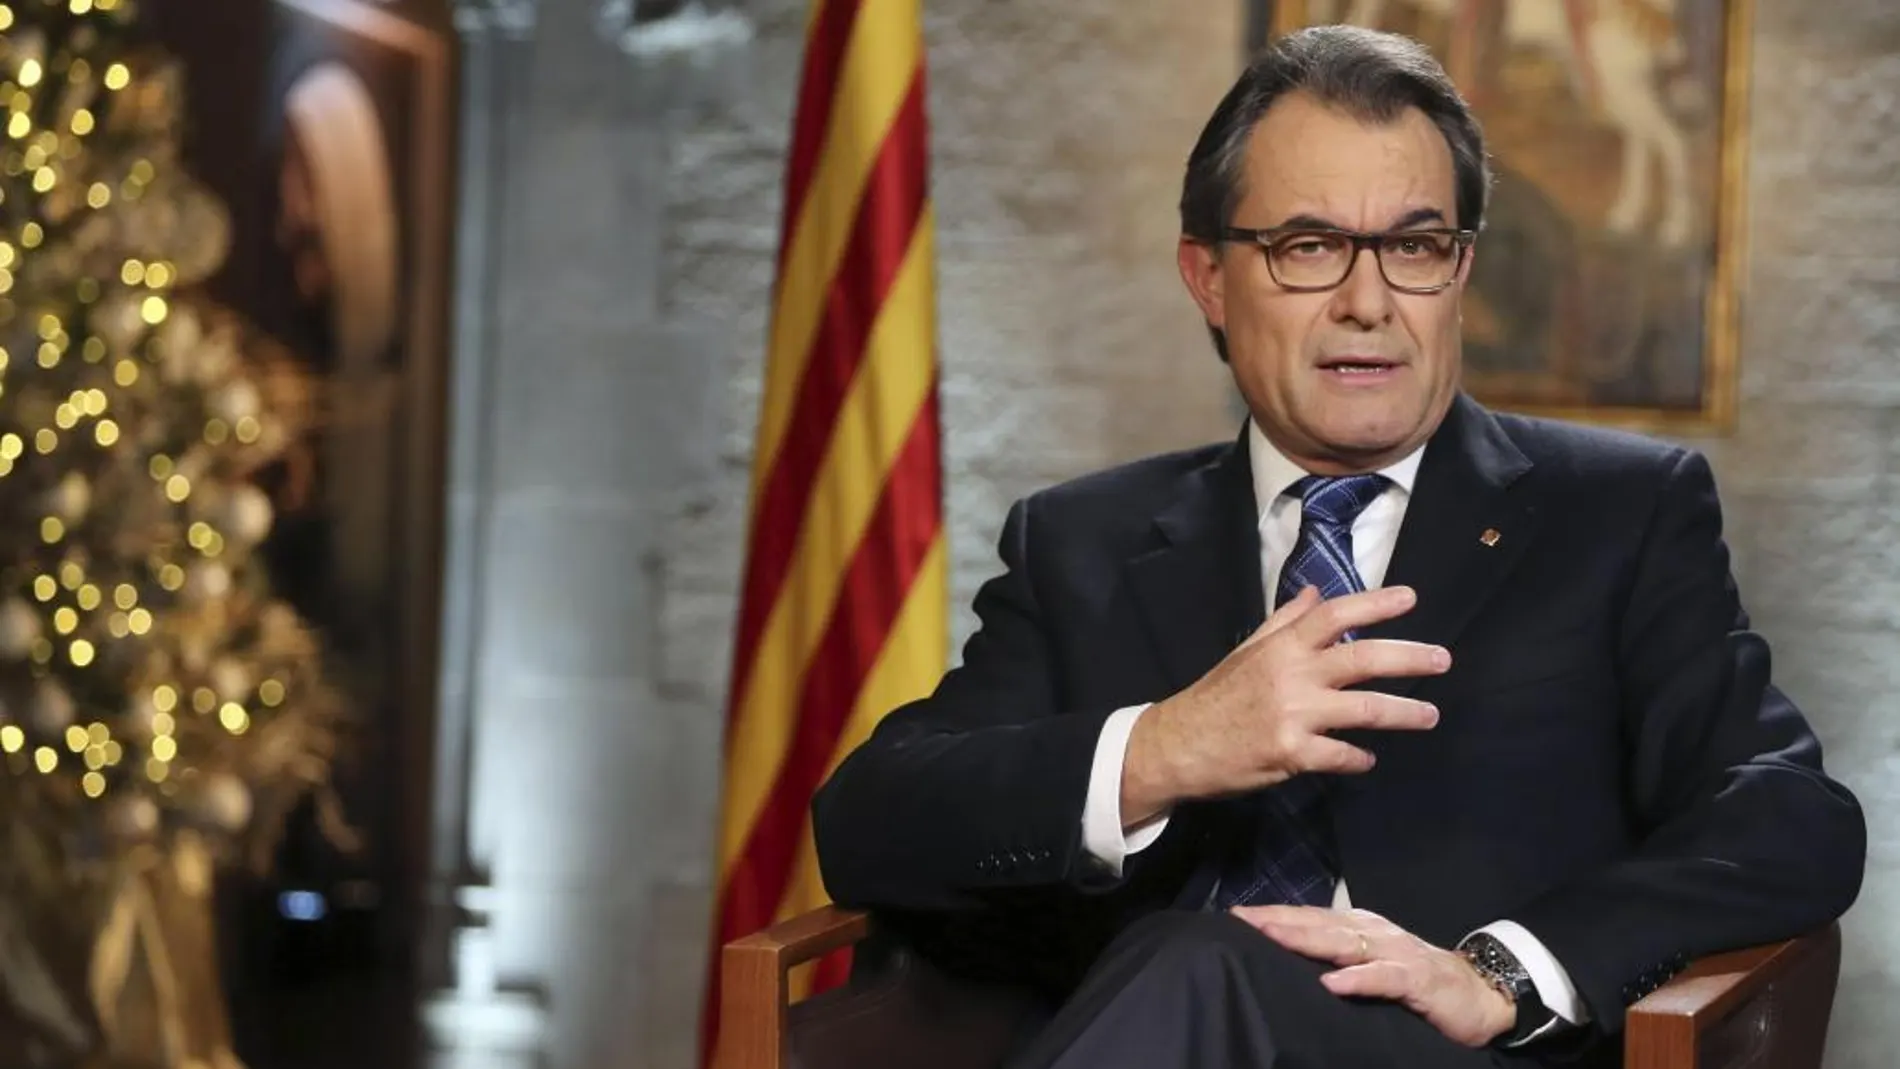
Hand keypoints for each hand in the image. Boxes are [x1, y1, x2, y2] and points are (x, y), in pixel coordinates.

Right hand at [1121, 584, 1448, 821]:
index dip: (1375, 604)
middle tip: (1443, 658)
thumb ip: (1284, 622)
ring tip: (1430, 715)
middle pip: (1363, 658)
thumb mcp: (1247, 651)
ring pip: (1364, 710)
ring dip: (1403, 712)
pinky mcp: (1292, 753)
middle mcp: (1292, 675)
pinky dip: (1359, 759)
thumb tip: (1315, 592)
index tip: (1410, 598)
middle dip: (1409, 657)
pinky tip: (1367, 759)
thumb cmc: (1217, 696)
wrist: (1178, 744)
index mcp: (1282, 647)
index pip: (1335, 615)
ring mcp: (1294, 715)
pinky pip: (1341, 755)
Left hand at [1233, 905, 1516, 1047]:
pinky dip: (1359, 980)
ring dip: (1306, 939)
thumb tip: (1289, 952)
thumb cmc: (1418, 980)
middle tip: (1241, 920)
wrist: (1480, 995)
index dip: (1273, 915)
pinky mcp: (1418, 979)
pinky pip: (1385, 978)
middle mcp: (1375, 933)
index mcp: (1361, 927)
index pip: (1309, 918)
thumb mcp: (1372, 963)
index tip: (1235, 916)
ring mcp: (1397, 953)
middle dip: (1278, 921)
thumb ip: (1337, 956)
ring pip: (1344, 943)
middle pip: (1318, 924)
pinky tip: (1333, 982)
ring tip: (1272, 936)